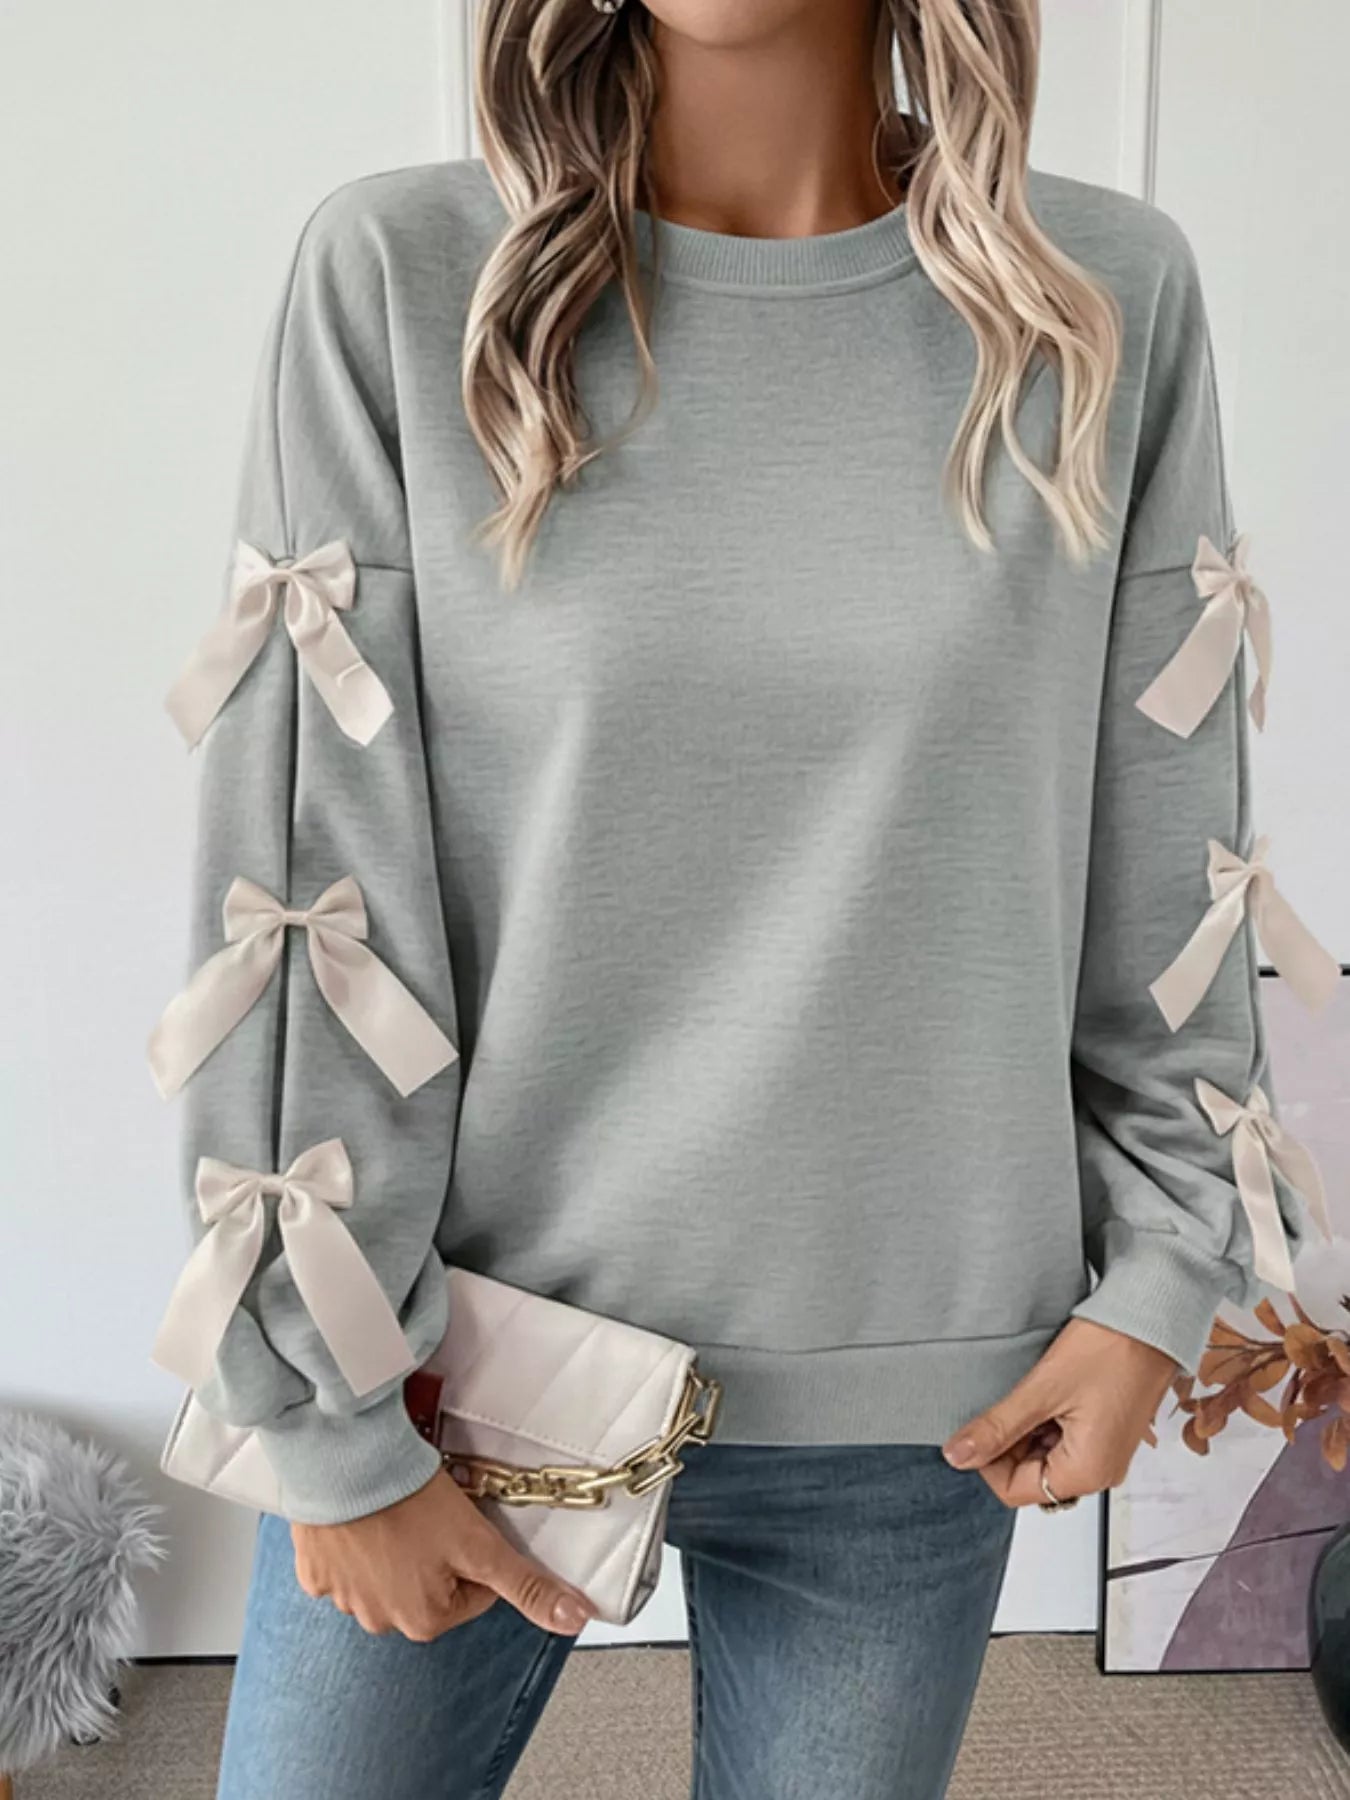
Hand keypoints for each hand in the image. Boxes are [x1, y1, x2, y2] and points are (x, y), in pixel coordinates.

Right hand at [291, 1466, 599, 1641]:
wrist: (346, 1465)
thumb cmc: (411, 1501)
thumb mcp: (479, 1543)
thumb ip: (526, 1586)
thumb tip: (576, 1619)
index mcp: (424, 1621)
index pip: (474, 1591)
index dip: (475, 1552)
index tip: (461, 1523)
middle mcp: (381, 1622)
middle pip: (429, 1586)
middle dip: (435, 1554)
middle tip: (429, 1514)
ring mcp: (342, 1599)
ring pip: (387, 1575)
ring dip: (395, 1549)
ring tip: (396, 1510)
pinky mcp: (313, 1573)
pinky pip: (344, 1564)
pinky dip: (355, 1544)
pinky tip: (363, 1518)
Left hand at [939, 1318, 1179, 1506]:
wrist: (1152, 1318)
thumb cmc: (1110, 1349)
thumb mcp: (1042, 1389)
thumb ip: (998, 1427)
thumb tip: (958, 1456)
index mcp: (1087, 1473)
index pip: (1015, 1491)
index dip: (988, 1461)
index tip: (979, 1424)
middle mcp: (1101, 1472)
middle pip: (1031, 1476)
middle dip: (1009, 1443)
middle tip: (1006, 1400)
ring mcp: (1106, 1452)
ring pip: (1045, 1456)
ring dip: (1027, 1428)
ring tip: (1031, 1390)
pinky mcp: (1107, 1432)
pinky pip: (1064, 1439)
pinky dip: (1046, 1419)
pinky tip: (1046, 1388)